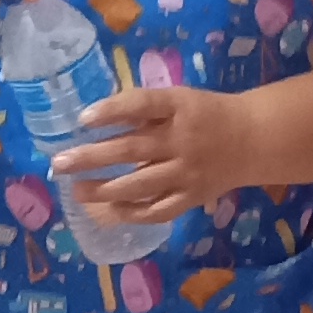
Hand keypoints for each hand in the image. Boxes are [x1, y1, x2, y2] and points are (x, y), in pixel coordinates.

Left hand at [53, 83, 255, 222]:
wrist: (253, 139)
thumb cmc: (206, 115)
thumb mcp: (180, 100)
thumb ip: (145, 108)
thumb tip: (93, 118)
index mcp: (180, 106)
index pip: (142, 104)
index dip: (111, 110)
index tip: (82, 119)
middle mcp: (182, 139)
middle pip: (131, 149)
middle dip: (91, 157)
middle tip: (59, 163)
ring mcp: (187, 171)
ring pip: (139, 185)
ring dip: (103, 189)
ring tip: (76, 190)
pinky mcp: (192, 196)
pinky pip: (158, 210)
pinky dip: (132, 212)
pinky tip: (108, 210)